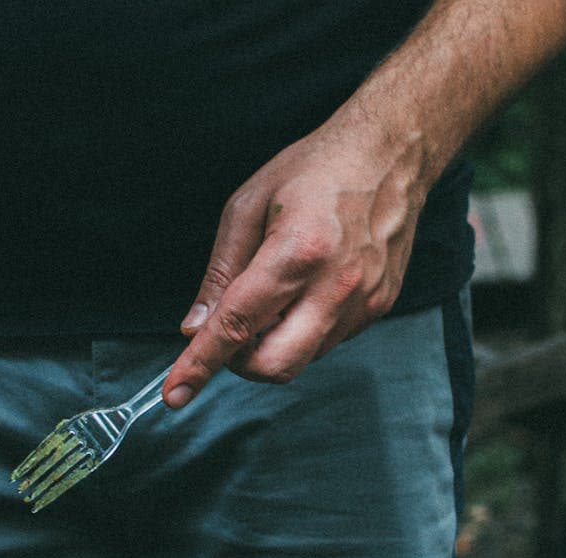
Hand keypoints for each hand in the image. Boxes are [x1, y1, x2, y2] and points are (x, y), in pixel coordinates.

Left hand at [163, 107, 437, 407]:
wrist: (390, 155)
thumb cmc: (315, 169)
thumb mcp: (248, 206)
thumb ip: (220, 272)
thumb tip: (195, 328)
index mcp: (299, 251)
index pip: (238, 324)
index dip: (201, 364)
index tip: (175, 393)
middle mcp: (336, 285)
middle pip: (276, 365)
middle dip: (240, 363)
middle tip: (229, 331)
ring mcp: (364, 301)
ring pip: (301, 359)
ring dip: (272, 344)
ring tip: (272, 295)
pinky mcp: (379, 307)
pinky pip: (326, 342)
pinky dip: (300, 331)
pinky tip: (302, 292)